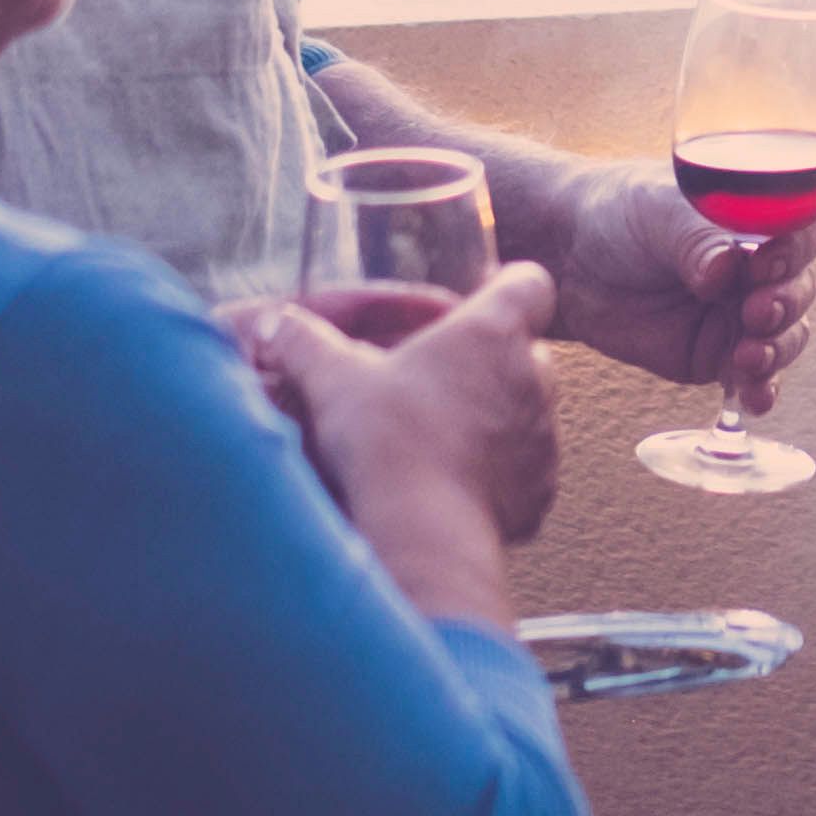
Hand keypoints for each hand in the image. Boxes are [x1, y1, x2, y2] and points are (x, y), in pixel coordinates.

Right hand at [251, 264, 562, 623]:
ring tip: (442, 432)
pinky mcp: (541, 489)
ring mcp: (542, 436)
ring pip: (530, 409)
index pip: (530, 282)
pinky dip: (502, 470)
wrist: (420, 533)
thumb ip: (303, 342)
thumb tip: (272, 324)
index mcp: (492, 332)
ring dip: (498, 413)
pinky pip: (528, 468)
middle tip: (442, 375)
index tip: (477, 301)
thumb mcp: (333, 381)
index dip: (507, 286)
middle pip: (527, 348)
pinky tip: (456, 481)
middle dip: (493, 358)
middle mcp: (531, 377)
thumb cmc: (384, 442)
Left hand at [545, 158, 815, 408]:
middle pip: (801, 288)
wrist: (573, 259)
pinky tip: (754, 398)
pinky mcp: (719, 355)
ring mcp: (742, 314)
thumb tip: (723, 272)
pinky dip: (761, 388)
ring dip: (777, 348)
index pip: (804, 232)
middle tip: (753, 310)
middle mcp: (760, 268)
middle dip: (786, 303)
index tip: (768, 262)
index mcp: (758, 221)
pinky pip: (754, 376)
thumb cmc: (624, 216)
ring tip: (746, 356)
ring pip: (787, 335)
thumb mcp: (657, 214)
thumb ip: (694, 240)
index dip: (797, 249)